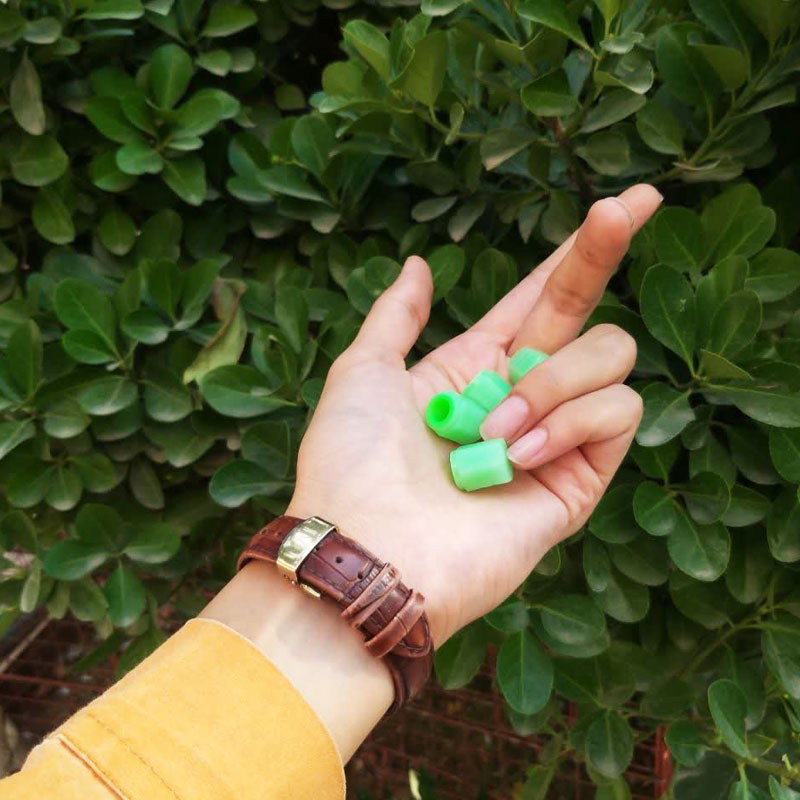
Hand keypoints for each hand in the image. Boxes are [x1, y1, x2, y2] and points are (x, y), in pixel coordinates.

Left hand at [287, 184, 662, 646]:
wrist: (365, 548)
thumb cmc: (351, 463)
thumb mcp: (362, 371)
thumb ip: (396, 316)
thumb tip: (417, 264)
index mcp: (477, 366)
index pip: (540, 297)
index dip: (580, 251)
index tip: (629, 201)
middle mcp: (524, 395)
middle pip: (586, 311)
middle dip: (606, 253)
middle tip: (631, 202)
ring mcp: (555, 439)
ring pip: (608, 360)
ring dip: (553, 381)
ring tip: (494, 434)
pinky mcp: (578, 483)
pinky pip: (614, 417)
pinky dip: (570, 423)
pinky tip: (520, 455)